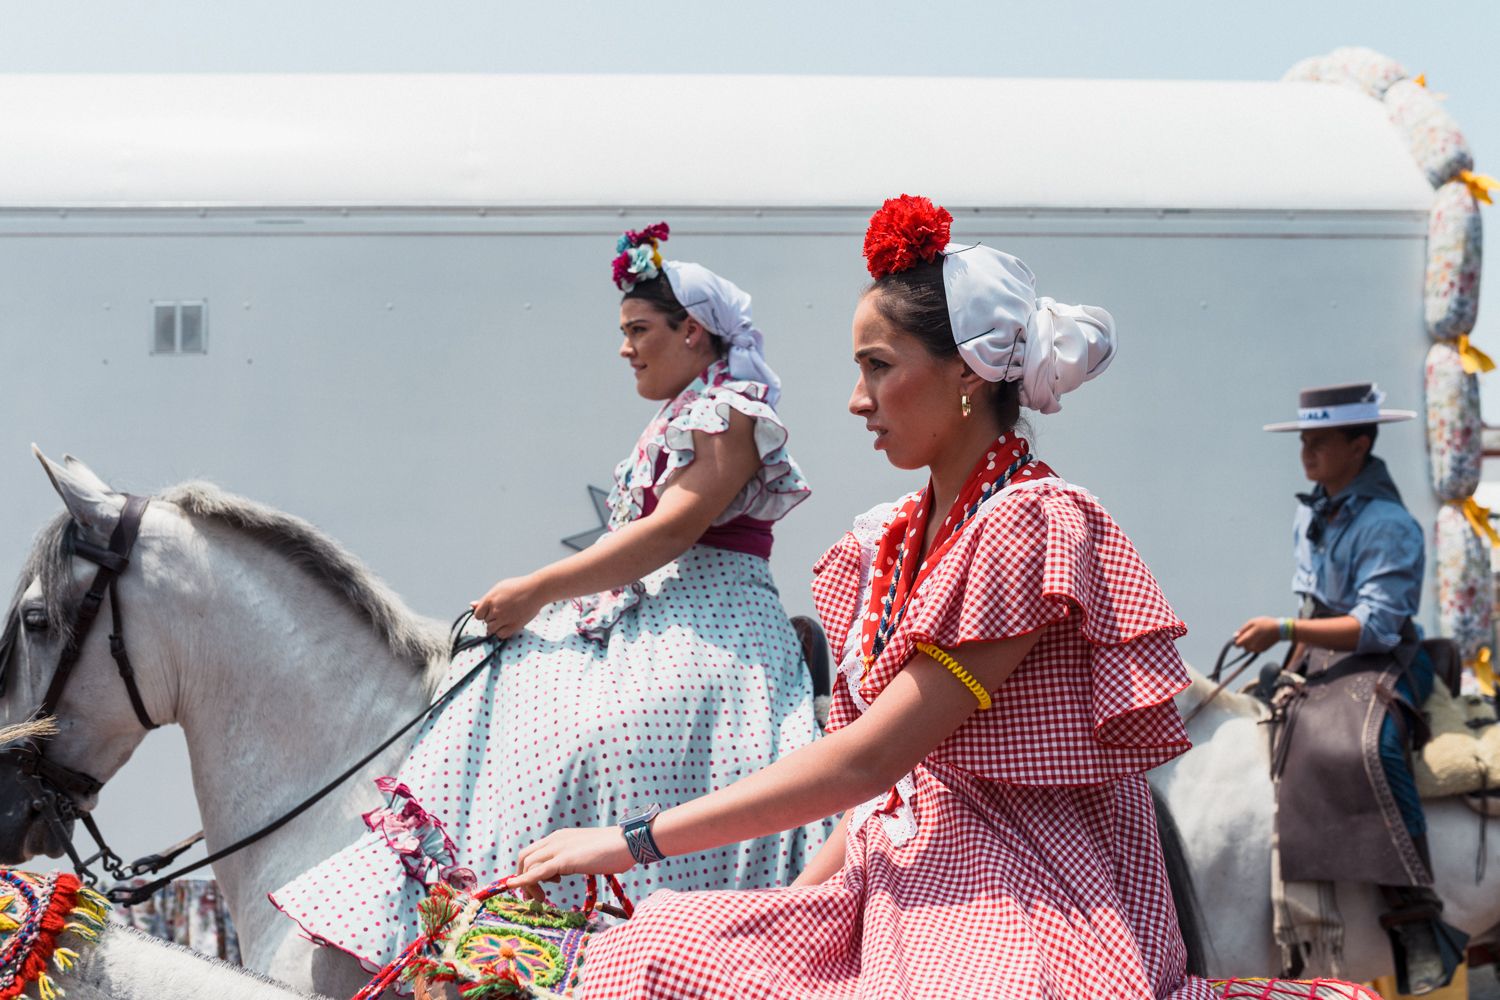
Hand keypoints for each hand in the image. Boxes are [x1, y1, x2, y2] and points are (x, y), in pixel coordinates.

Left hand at [472, 575, 545, 636]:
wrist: (536, 590)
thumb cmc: (518, 587)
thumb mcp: (499, 589)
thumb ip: (485, 599)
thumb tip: (472, 605)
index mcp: (490, 599)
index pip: (477, 615)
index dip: (483, 614)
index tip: (490, 612)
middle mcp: (495, 609)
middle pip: (485, 622)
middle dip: (492, 618)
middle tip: (502, 612)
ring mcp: (504, 618)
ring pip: (491, 629)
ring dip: (496, 626)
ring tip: (505, 619)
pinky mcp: (514, 625)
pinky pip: (501, 635)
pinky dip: (502, 632)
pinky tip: (508, 625)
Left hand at [513, 827, 634, 899]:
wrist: (628, 842)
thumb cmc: (613, 850)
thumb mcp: (585, 853)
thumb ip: (572, 860)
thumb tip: (564, 871)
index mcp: (560, 837)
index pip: (533, 852)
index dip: (528, 870)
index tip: (538, 887)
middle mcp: (555, 840)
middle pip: (525, 858)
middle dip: (522, 878)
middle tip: (536, 897)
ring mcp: (558, 848)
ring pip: (528, 866)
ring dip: (528, 886)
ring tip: (542, 900)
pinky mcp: (564, 860)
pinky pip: (537, 871)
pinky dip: (523, 881)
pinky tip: (515, 887)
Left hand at [1233, 616, 1283, 653]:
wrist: (1281, 630)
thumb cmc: (1265, 624)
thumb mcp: (1252, 623)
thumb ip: (1242, 630)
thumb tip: (1235, 636)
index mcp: (1248, 639)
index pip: (1237, 644)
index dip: (1237, 639)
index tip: (1241, 634)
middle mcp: (1252, 646)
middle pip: (1243, 646)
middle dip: (1244, 641)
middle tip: (1251, 632)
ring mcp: (1258, 649)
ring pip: (1248, 648)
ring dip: (1249, 643)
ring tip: (1257, 634)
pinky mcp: (1263, 650)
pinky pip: (1254, 649)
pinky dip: (1255, 644)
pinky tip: (1261, 637)